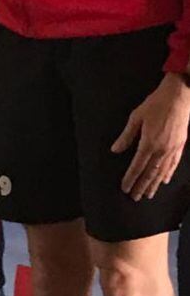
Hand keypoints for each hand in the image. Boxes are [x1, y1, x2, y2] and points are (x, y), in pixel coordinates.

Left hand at [112, 74, 189, 199]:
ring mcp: (172, 150)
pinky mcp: (180, 147)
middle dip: (141, 186)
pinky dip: (168, 174)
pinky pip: (173, 165)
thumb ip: (126, 136)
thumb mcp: (136, 118)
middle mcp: (161, 150)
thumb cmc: (155, 105)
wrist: (178, 97)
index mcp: (149, 143)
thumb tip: (115, 150)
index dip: (130, 178)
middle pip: (149, 173)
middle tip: (135, 197)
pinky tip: (164, 181)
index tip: (125, 188)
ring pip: (162, 172)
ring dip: (154, 184)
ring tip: (148, 194)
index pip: (137, 166)